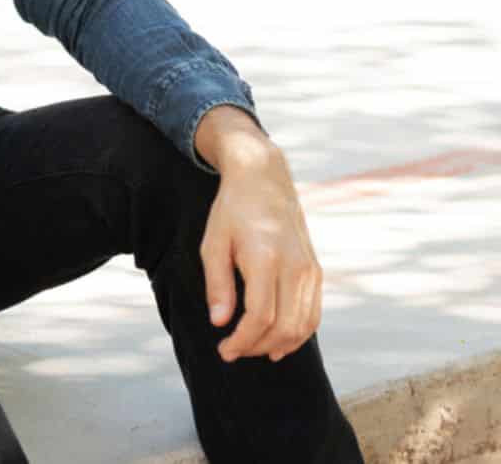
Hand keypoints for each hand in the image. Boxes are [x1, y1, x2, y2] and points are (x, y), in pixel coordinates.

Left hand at [195, 105, 322, 363]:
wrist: (265, 179)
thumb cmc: (232, 211)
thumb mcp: (213, 243)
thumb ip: (217, 284)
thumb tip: (220, 322)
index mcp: (266, 259)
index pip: (260, 316)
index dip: (242, 341)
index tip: (224, 351)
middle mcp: (295, 267)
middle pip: (284, 327)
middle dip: (257, 347)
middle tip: (233, 351)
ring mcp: (310, 270)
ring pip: (303, 325)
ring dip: (278, 345)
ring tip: (252, 350)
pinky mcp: (316, 271)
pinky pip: (313, 314)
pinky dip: (298, 334)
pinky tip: (277, 342)